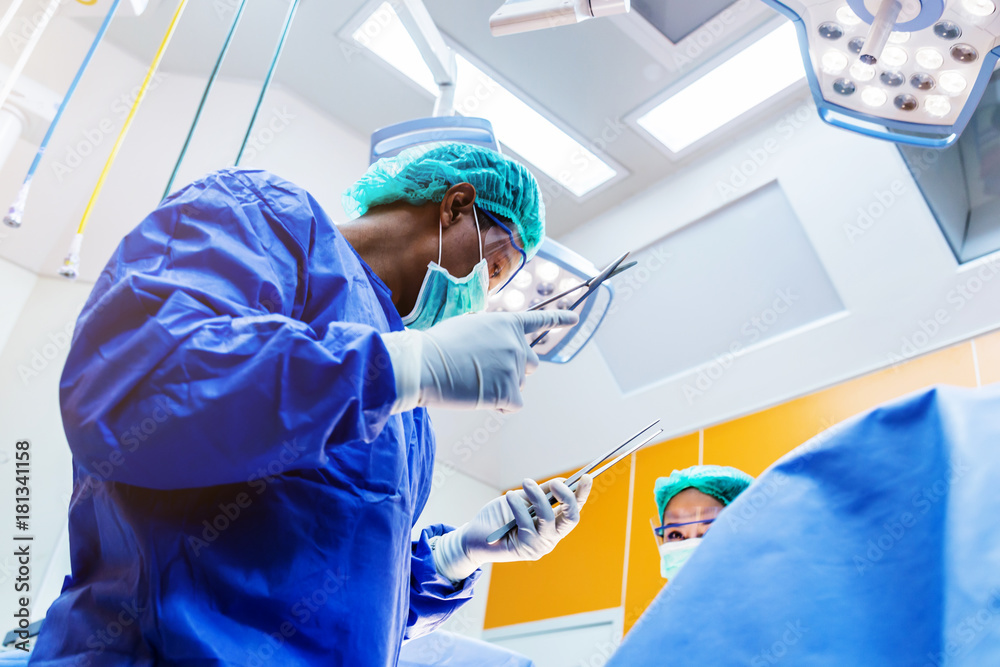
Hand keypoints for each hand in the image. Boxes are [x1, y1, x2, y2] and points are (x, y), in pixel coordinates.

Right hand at [381, 310, 578, 413]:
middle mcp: (517, 343)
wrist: (425, 364)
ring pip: (519, 385)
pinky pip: (514, 405)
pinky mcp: (509, 391)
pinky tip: (479, 397)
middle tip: (486, 372)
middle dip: (515, 370)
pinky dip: (499, 406)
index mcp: (507, 324)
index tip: (575, 319)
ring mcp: (515, 367)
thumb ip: (492, 335)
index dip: (559, 319)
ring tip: (473, 381)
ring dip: (501, 387)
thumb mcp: (468, 327)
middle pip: (530, 363)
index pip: (538, 321)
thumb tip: (498, 351)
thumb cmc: (438, 347)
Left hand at [431, 474, 592, 581]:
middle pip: (571, 518)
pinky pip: (526, 522)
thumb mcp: (523, 499)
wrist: (475, 536)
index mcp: (554, 526)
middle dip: (568, 498)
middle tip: (557, 482)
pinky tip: (509, 496)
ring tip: (525, 483)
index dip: (582, 495)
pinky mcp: (524, 549)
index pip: (574, 510)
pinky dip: (518, 505)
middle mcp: (551, 538)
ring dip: (537, 496)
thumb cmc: (500, 516)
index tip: (587, 477)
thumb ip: (542, 494)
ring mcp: (539, 545)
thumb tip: (562, 482)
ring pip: (548, 517)